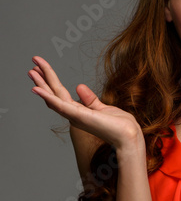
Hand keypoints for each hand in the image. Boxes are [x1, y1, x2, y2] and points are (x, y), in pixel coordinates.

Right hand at [28, 56, 142, 148]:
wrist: (128, 136)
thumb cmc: (119, 125)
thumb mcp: (103, 108)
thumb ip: (90, 99)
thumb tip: (79, 86)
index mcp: (79, 112)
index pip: (60, 94)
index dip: (51, 81)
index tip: (42, 68)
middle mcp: (73, 115)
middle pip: (54, 94)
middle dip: (42, 79)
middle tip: (32, 64)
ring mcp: (75, 116)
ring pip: (53, 98)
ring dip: (41, 84)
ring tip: (31, 71)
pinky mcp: (79, 116)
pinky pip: (60, 105)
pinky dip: (47, 97)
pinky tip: (37, 89)